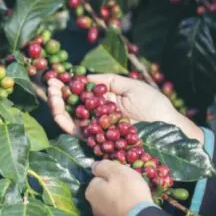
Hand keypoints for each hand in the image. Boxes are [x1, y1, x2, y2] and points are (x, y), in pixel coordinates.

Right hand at [47, 74, 203, 143]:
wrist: (165, 126)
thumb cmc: (153, 105)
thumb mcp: (130, 85)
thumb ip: (108, 81)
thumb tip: (85, 77)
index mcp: (104, 101)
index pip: (80, 92)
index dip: (67, 84)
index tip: (57, 75)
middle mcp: (96, 115)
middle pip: (70, 105)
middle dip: (57, 93)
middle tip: (50, 82)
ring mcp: (94, 128)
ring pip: (68, 117)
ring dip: (56, 105)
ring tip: (51, 91)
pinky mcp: (95, 140)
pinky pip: (74, 131)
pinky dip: (63, 120)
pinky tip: (58, 107)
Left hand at [86, 160, 153, 215]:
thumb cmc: (129, 192)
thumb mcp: (117, 171)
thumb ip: (103, 166)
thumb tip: (93, 165)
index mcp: (90, 191)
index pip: (98, 177)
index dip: (111, 175)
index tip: (123, 177)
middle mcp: (92, 205)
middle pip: (104, 190)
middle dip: (115, 187)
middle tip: (130, 186)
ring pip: (110, 201)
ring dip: (119, 199)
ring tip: (134, 198)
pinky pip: (118, 212)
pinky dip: (124, 209)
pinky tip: (133, 208)